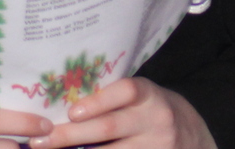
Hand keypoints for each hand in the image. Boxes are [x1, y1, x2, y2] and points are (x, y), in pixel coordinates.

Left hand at [26, 77, 213, 148]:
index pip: (126, 91)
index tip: (71, 112)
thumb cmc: (155, 111)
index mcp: (150, 95)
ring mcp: (156, 146)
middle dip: (71, 135)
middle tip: (41, 140)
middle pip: (110, 128)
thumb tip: (65, 105)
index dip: (98, 101)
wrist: (193, 137)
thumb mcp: (144, 98)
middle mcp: (156, 120)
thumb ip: (115, 100)